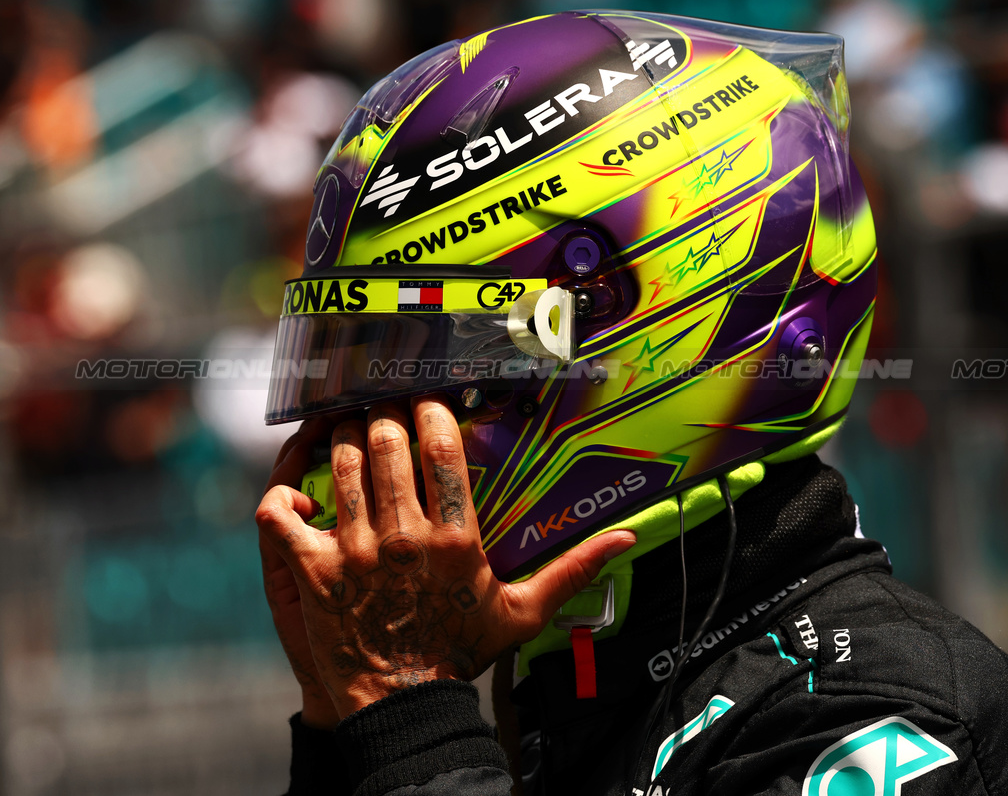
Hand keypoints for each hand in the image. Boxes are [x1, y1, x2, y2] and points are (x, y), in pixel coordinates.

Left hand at [255, 397, 635, 718]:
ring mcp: (354, 551)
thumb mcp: (524, 612)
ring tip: (345, 435)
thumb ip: (574, 569)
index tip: (424, 403)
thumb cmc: (463, 652)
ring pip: (339, 463)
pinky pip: (281, 512)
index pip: (440, 447)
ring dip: (339, 439)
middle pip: (384, 441)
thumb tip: (626, 539)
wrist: (405, 705)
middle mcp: (404, 536)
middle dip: (380, 415)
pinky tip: (300, 496)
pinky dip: (283, 495)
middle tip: (380, 410)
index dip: (429, 410)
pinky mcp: (313, 571)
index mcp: (455, 537)